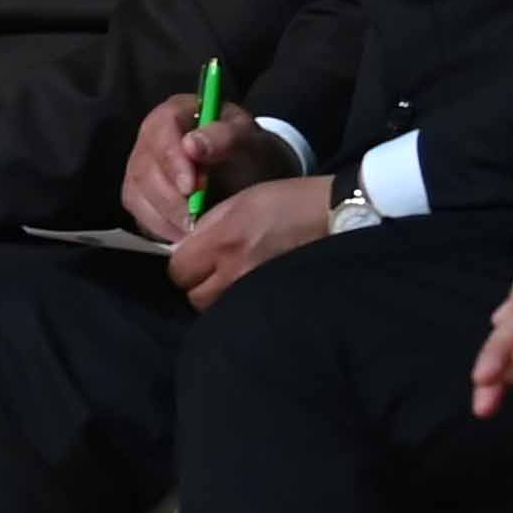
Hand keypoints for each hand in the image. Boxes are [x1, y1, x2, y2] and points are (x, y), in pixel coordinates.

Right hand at [121, 97, 278, 244]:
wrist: (251, 178)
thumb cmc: (248, 153)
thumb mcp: (248, 140)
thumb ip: (226, 137)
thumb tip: (192, 145)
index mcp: (176, 113)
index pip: (161, 129)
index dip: (171, 159)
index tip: (191, 188)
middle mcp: (151, 138)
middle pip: (143, 167)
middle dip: (169, 198)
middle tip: (197, 219)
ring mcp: (141, 167)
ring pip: (136, 193)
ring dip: (166, 217)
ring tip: (195, 230)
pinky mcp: (140, 195)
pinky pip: (139, 214)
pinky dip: (161, 228)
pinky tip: (185, 234)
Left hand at [170, 172, 335, 310]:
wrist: (333, 218)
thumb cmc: (287, 202)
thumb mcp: (240, 201)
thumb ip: (207, 226)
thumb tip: (185, 247)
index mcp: (223, 242)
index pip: (178, 271)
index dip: (183, 264)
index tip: (193, 257)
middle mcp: (235, 272)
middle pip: (194, 297)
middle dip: (197, 284)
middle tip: (212, 270)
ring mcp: (254, 291)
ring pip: (215, 309)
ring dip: (216, 297)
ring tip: (230, 280)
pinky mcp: (273, 302)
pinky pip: (240, 312)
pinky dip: (237, 303)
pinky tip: (247, 288)